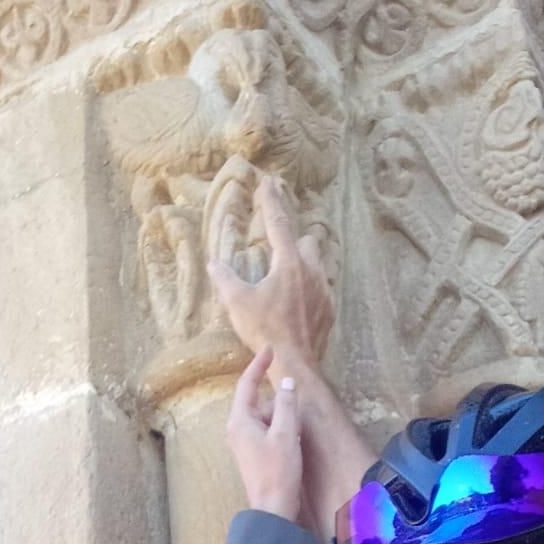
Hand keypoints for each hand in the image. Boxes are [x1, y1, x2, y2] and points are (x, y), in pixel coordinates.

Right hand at [209, 176, 333, 376]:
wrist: (295, 362)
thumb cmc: (265, 331)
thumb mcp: (237, 303)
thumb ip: (225, 279)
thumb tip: (214, 263)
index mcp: (288, 262)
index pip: (278, 222)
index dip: (271, 200)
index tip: (268, 181)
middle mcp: (310, 270)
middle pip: (307, 240)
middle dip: (295, 239)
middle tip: (280, 245)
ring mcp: (323, 289)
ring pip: (318, 263)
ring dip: (305, 262)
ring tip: (289, 274)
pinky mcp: (329, 308)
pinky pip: (321, 287)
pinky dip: (310, 287)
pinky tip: (298, 300)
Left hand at [226, 345, 301, 521]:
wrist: (272, 509)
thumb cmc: (278, 472)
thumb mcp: (286, 433)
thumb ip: (286, 404)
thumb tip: (286, 383)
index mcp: (240, 421)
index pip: (247, 384)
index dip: (258, 365)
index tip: (270, 349)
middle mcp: (237, 429)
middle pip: (259, 403)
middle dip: (280, 405)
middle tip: (296, 422)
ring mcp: (244, 443)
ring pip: (266, 419)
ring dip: (283, 421)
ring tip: (296, 440)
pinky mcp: (253, 454)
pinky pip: (268, 432)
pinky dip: (281, 432)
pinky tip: (293, 445)